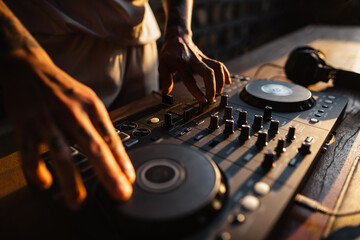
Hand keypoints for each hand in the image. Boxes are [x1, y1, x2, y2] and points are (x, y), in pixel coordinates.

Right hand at [0, 48, 134, 208]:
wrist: (28, 69)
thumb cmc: (62, 89)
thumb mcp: (87, 99)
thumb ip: (98, 124)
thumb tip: (112, 151)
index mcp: (91, 107)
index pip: (110, 138)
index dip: (121, 161)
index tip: (129, 179)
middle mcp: (72, 113)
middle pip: (93, 147)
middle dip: (109, 173)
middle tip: (119, 193)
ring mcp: (49, 120)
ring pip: (63, 155)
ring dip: (72, 181)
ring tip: (79, 201)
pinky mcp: (26, 126)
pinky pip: (30, 153)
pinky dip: (37, 171)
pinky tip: (45, 183)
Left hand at [158, 26, 230, 102]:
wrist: (177, 37)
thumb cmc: (169, 54)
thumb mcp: (162, 65)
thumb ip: (165, 79)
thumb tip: (165, 93)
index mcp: (181, 64)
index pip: (190, 79)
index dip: (197, 91)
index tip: (203, 101)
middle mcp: (193, 60)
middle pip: (208, 72)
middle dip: (212, 87)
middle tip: (211, 99)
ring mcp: (202, 58)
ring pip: (216, 67)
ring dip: (220, 81)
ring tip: (219, 92)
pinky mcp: (207, 58)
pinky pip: (219, 65)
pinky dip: (225, 73)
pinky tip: (227, 82)